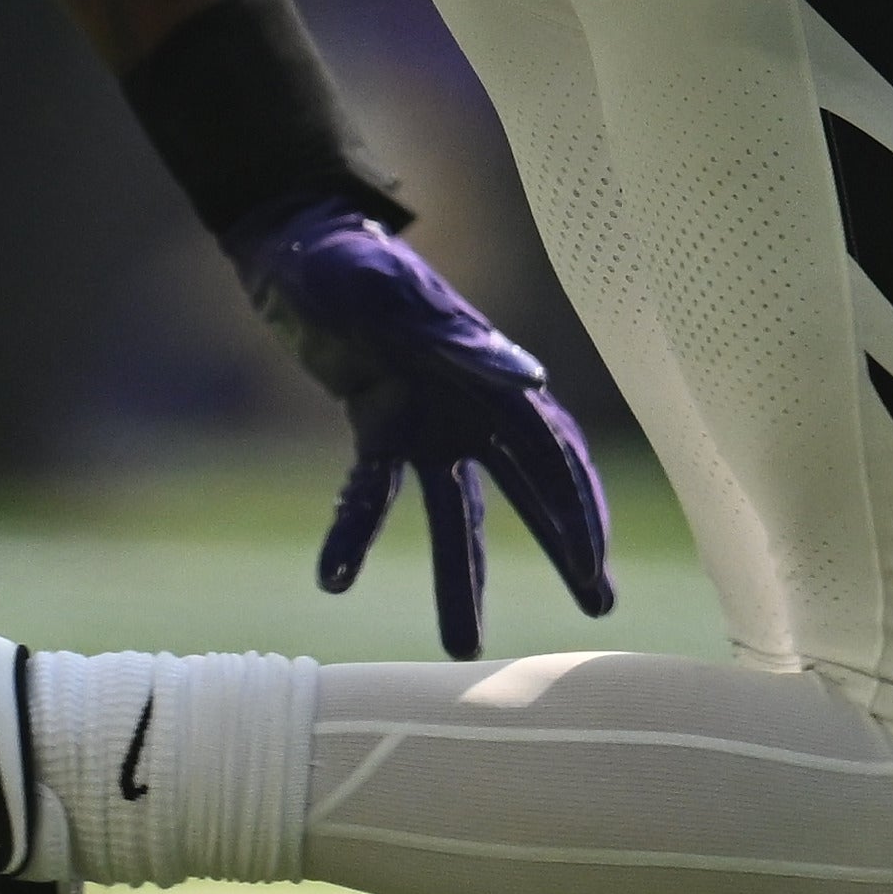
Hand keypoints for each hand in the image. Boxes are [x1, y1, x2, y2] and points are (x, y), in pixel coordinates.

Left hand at [225, 203, 613, 661]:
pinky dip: (354, 534)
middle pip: (530, 487)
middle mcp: (471, 403)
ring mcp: (426, 419)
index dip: (578, 511)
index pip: (552, 452)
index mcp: (489, 372)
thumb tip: (534, 381)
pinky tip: (332, 580)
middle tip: (597, 608)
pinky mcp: (376, 427)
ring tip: (463, 648)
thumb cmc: (349, 260)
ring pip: (455, 512)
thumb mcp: (391, 296)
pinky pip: (371, 494)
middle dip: (565, 545)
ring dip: (460, 576)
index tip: (594, 571)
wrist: (295, 245)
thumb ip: (452, 337)